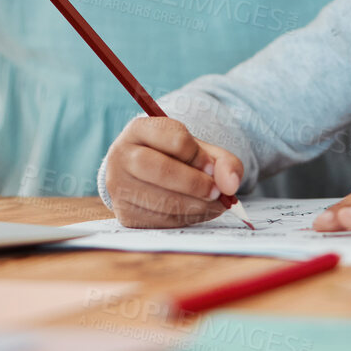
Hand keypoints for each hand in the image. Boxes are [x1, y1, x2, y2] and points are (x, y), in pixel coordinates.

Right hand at [102, 116, 245, 228]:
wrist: (147, 176)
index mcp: (139, 129)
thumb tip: (231, 184)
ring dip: (196, 206)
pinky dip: (186, 219)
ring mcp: (119, 186)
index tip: (212, 167)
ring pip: (161, 200)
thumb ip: (223, 161)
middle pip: (161, 169)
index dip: (199, 155)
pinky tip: (199, 212)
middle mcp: (121, 155)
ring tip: (214, 204)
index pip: (174, 138)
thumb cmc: (176, 159)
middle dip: (195, 184)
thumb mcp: (200, 151)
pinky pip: (160, 221)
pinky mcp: (125, 214)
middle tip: (217, 192)